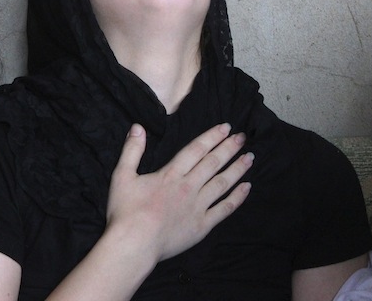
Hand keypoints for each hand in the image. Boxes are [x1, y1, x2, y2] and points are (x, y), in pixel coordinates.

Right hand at [105, 123, 252, 263]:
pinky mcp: (201, 226)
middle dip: (229, 148)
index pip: (196, 150)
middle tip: (242, 137)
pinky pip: (224, 209)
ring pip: (222, 183)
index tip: (226, 128)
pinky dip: (237, 198)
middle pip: (213, 163)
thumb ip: (132, 150)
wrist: (135, 244)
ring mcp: (197, 207)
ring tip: (249, 158)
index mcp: (170, 174)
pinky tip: (246, 188)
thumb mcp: (122, 176)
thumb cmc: (126, 211)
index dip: (212, 137)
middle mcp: (188, 187)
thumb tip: (138, 127)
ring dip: (237, 169)